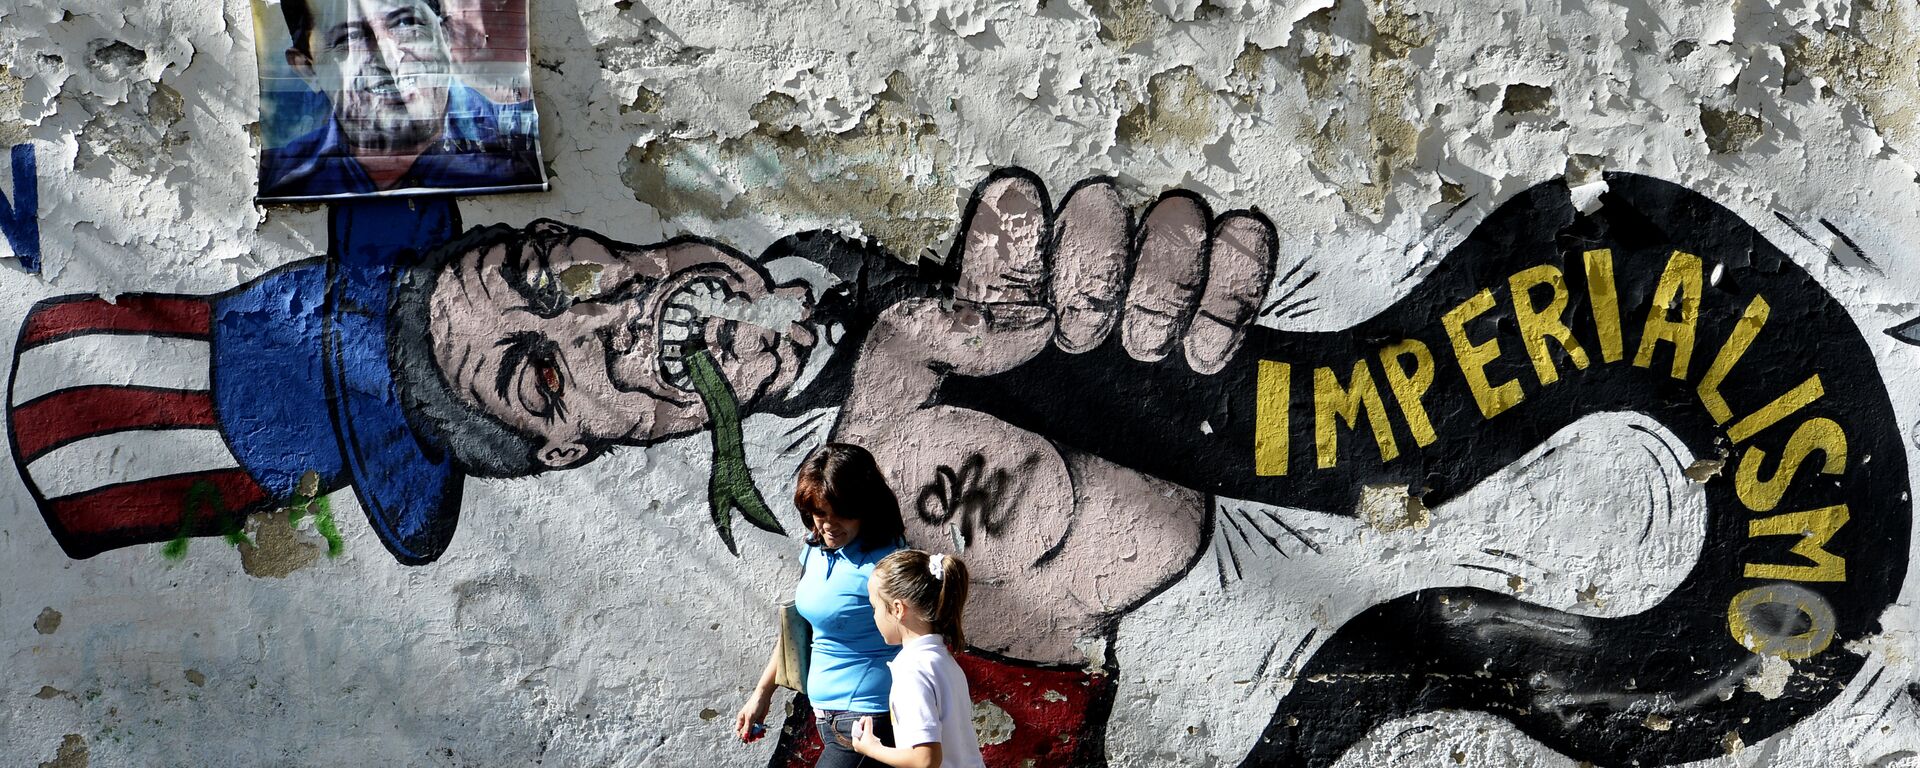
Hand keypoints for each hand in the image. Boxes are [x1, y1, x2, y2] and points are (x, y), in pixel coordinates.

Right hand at [734, 692, 770, 742]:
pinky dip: (761, 731)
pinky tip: (763, 732)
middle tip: (755, 738)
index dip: (741, 736)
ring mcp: (753, 721)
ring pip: (753, 731)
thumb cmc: (754, 705)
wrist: (763, 697)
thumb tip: (745, 737)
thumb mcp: (750, 717)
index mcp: (741, 719)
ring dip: (756, 734)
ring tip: (760, 735)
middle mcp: (746, 721)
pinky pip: (759, 728)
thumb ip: (748, 728)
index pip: (739, 731)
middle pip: (747, 732)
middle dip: (750, 736)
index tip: (746, 740)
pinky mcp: (759, 720)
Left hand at [838, 171, 1276, 661]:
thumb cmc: (941, 503)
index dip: (1023, 244)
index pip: (1017, 204)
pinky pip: (1245, 260)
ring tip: (1144, 355)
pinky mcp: (1210, 364)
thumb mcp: (886, 415)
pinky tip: (1199, 359)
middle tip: (1080, 347)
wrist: (1022, 592)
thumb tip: (1019, 310)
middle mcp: (1069, 297)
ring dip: (1165, 276)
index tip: (1023, 323)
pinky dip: (1234, 286)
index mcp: (993, 297)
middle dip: (1094, 267)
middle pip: (1102, 202)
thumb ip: (917, 333)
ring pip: (1179, 217)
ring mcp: (1143, 325)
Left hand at [850, 716, 880, 754]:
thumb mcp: (868, 733)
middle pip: (859, 734)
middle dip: (862, 727)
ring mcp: (863, 748)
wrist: (878, 753)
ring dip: (865, 730)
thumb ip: (867, 724)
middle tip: (864, 720)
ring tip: (868, 724)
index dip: (857, 725)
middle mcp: (858, 746)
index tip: (859, 721)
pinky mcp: (868, 748)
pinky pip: (866, 739)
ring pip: (863, 736)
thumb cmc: (872, 745)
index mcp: (855, 743)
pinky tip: (870, 731)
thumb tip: (868, 717)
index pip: (855, 732)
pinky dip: (868, 734)